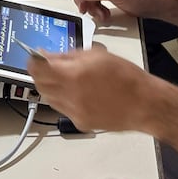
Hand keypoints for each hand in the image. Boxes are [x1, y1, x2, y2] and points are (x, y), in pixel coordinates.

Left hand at [26, 45, 161, 132]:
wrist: (144, 104)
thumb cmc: (126, 76)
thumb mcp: (97, 55)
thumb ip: (69, 56)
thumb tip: (49, 56)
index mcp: (73, 75)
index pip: (37, 68)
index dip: (33, 61)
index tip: (35, 57)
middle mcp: (70, 95)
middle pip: (39, 85)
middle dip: (40, 74)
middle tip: (48, 66)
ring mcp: (73, 112)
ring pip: (49, 98)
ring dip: (50, 87)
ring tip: (65, 79)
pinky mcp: (80, 123)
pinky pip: (62, 109)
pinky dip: (64, 100)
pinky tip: (78, 93)